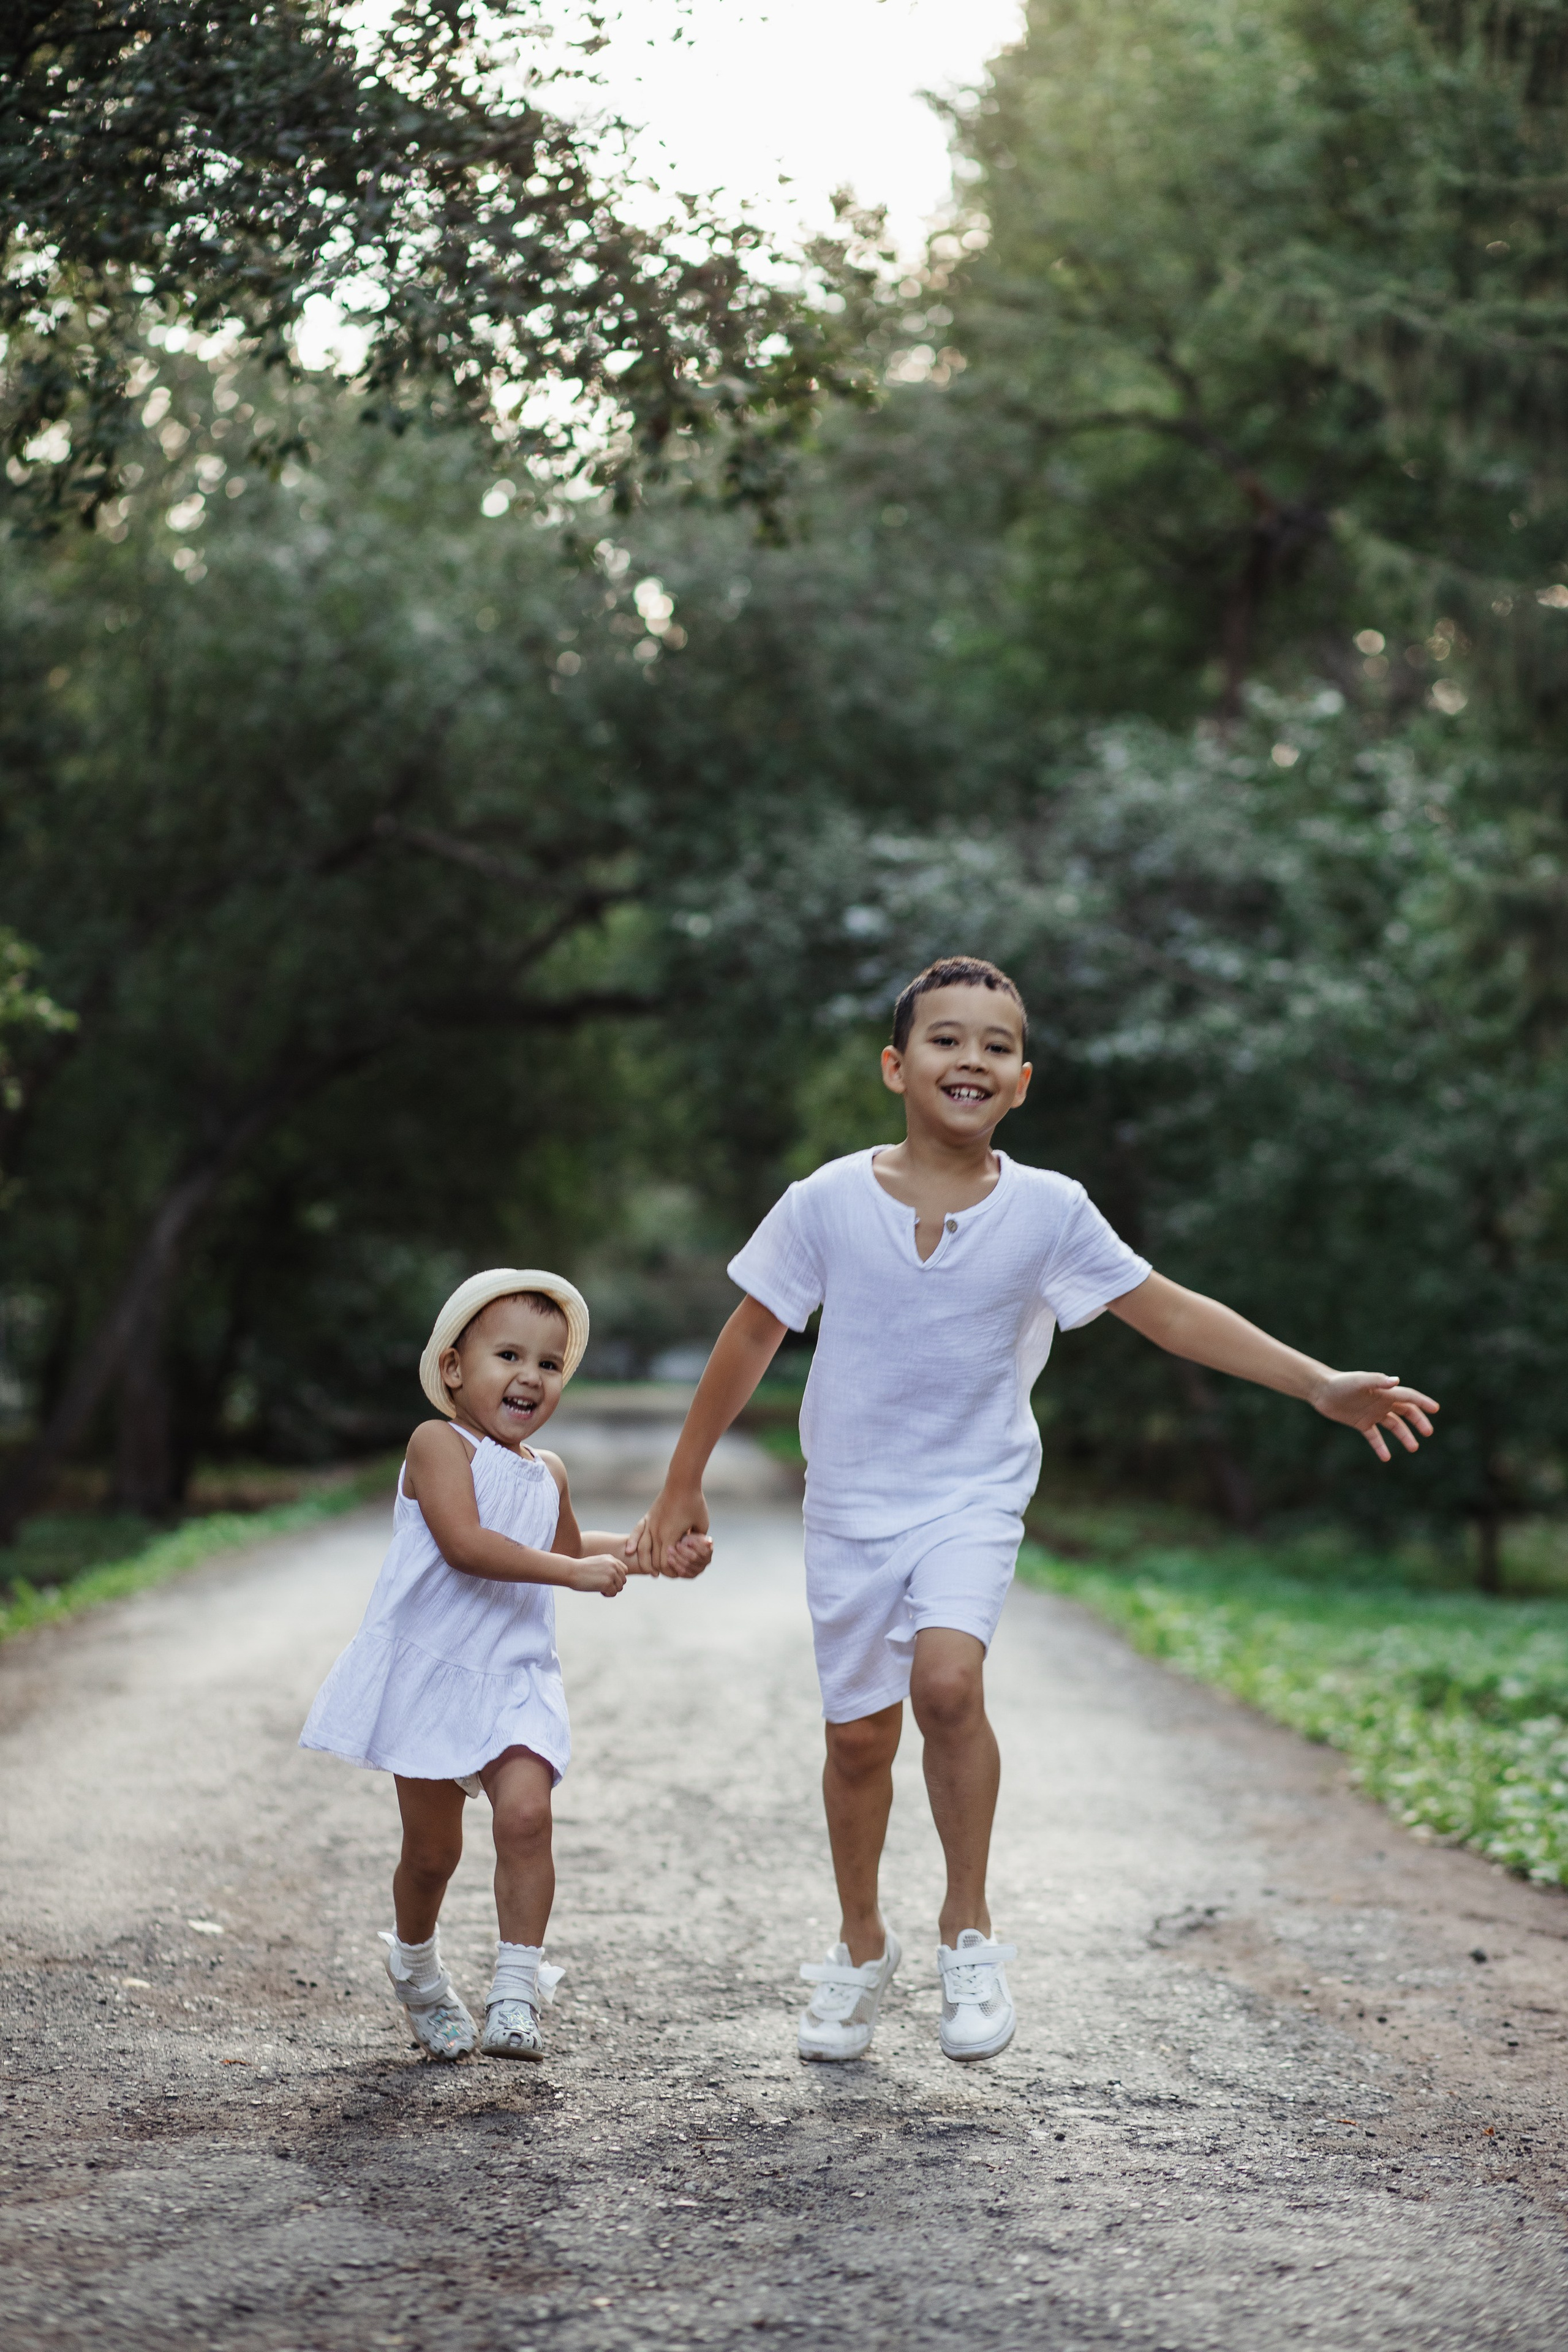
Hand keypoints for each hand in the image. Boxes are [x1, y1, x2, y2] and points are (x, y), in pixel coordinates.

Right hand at [567, 1552, 628, 1596]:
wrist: (570, 1571)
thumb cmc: (580, 1569)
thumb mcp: (596, 1563)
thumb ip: (608, 1567)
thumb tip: (617, 1579)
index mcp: (611, 1558)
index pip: (624, 1570)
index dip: (617, 1578)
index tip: (607, 1580)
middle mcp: (613, 1565)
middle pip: (623, 1580)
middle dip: (614, 1585)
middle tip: (602, 1586)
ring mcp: (611, 1574)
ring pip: (620, 1587)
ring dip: (611, 1590)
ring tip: (600, 1588)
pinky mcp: (608, 1583)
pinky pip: (613, 1593)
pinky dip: (607, 1594)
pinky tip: (598, 1591)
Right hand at [629, 1486, 709, 1576]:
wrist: (682, 1482)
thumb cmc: (694, 1503)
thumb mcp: (701, 1524)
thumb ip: (697, 1540)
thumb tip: (696, 1550)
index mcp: (670, 1536)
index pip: (665, 1563)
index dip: (670, 1572)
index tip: (676, 1574)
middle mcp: (657, 1532)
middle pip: (652, 1559)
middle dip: (658, 1569)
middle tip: (664, 1575)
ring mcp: (651, 1524)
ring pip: (641, 1548)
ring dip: (644, 1561)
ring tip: (649, 1571)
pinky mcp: (648, 1517)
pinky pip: (636, 1532)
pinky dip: (633, 1542)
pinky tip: (630, 1551)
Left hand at [669, 1529, 711, 1577]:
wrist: (683, 1546)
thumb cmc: (688, 1539)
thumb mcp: (693, 1535)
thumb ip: (699, 1539)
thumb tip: (709, 1542)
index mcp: (709, 1551)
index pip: (704, 1551)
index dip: (696, 1546)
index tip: (688, 1541)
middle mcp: (706, 1561)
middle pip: (694, 1558)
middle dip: (683, 1551)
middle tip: (675, 1545)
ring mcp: (699, 1569)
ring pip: (687, 1566)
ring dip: (677, 1558)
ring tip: (669, 1551)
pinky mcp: (691, 1574)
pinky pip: (683, 1573)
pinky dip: (675, 1566)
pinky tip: (669, 1559)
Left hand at [1311, 1371, 1438, 1460]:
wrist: (1321, 1390)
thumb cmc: (1341, 1383)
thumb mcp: (1360, 1382)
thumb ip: (1377, 1381)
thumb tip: (1396, 1380)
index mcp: (1385, 1392)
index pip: (1409, 1397)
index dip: (1422, 1402)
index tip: (1435, 1409)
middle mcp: (1382, 1402)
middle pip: (1406, 1412)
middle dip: (1418, 1422)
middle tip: (1428, 1433)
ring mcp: (1372, 1413)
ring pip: (1394, 1426)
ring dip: (1404, 1436)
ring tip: (1413, 1448)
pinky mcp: (1361, 1423)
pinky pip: (1375, 1437)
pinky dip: (1381, 1446)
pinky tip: (1386, 1457)